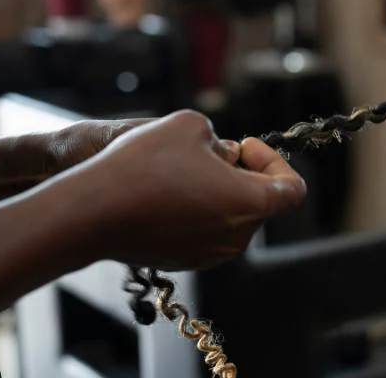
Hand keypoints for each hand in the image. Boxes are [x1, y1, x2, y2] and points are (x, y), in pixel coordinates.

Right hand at [58, 110, 306, 269]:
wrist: (93, 211)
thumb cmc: (144, 165)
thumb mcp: (191, 125)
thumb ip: (220, 137)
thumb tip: (224, 156)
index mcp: (250, 205)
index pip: (293, 189)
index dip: (274, 160)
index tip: (244, 148)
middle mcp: (236, 238)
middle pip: (260, 202)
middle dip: (243, 173)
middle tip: (211, 153)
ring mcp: (210, 254)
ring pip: (230, 216)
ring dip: (219, 191)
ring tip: (183, 169)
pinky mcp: (184, 260)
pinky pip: (204, 230)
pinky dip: (197, 209)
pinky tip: (164, 191)